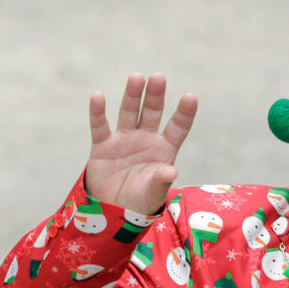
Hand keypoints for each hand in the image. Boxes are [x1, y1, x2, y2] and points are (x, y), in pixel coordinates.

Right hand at [85, 72, 197, 215]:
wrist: (113, 210)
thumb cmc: (140, 202)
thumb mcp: (153, 194)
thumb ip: (161, 181)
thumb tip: (171, 171)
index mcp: (164, 149)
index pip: (177, 127)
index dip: (184, 113)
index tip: (190, 97)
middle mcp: (146, 139)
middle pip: (152, 112)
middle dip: (155, 96)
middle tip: (158, 77)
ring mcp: (124, 140)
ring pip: (128, 113)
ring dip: (132, 96)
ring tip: (136, 78)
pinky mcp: (103, 145)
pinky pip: (100, 126)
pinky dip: (98, 112)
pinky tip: (98, 96)